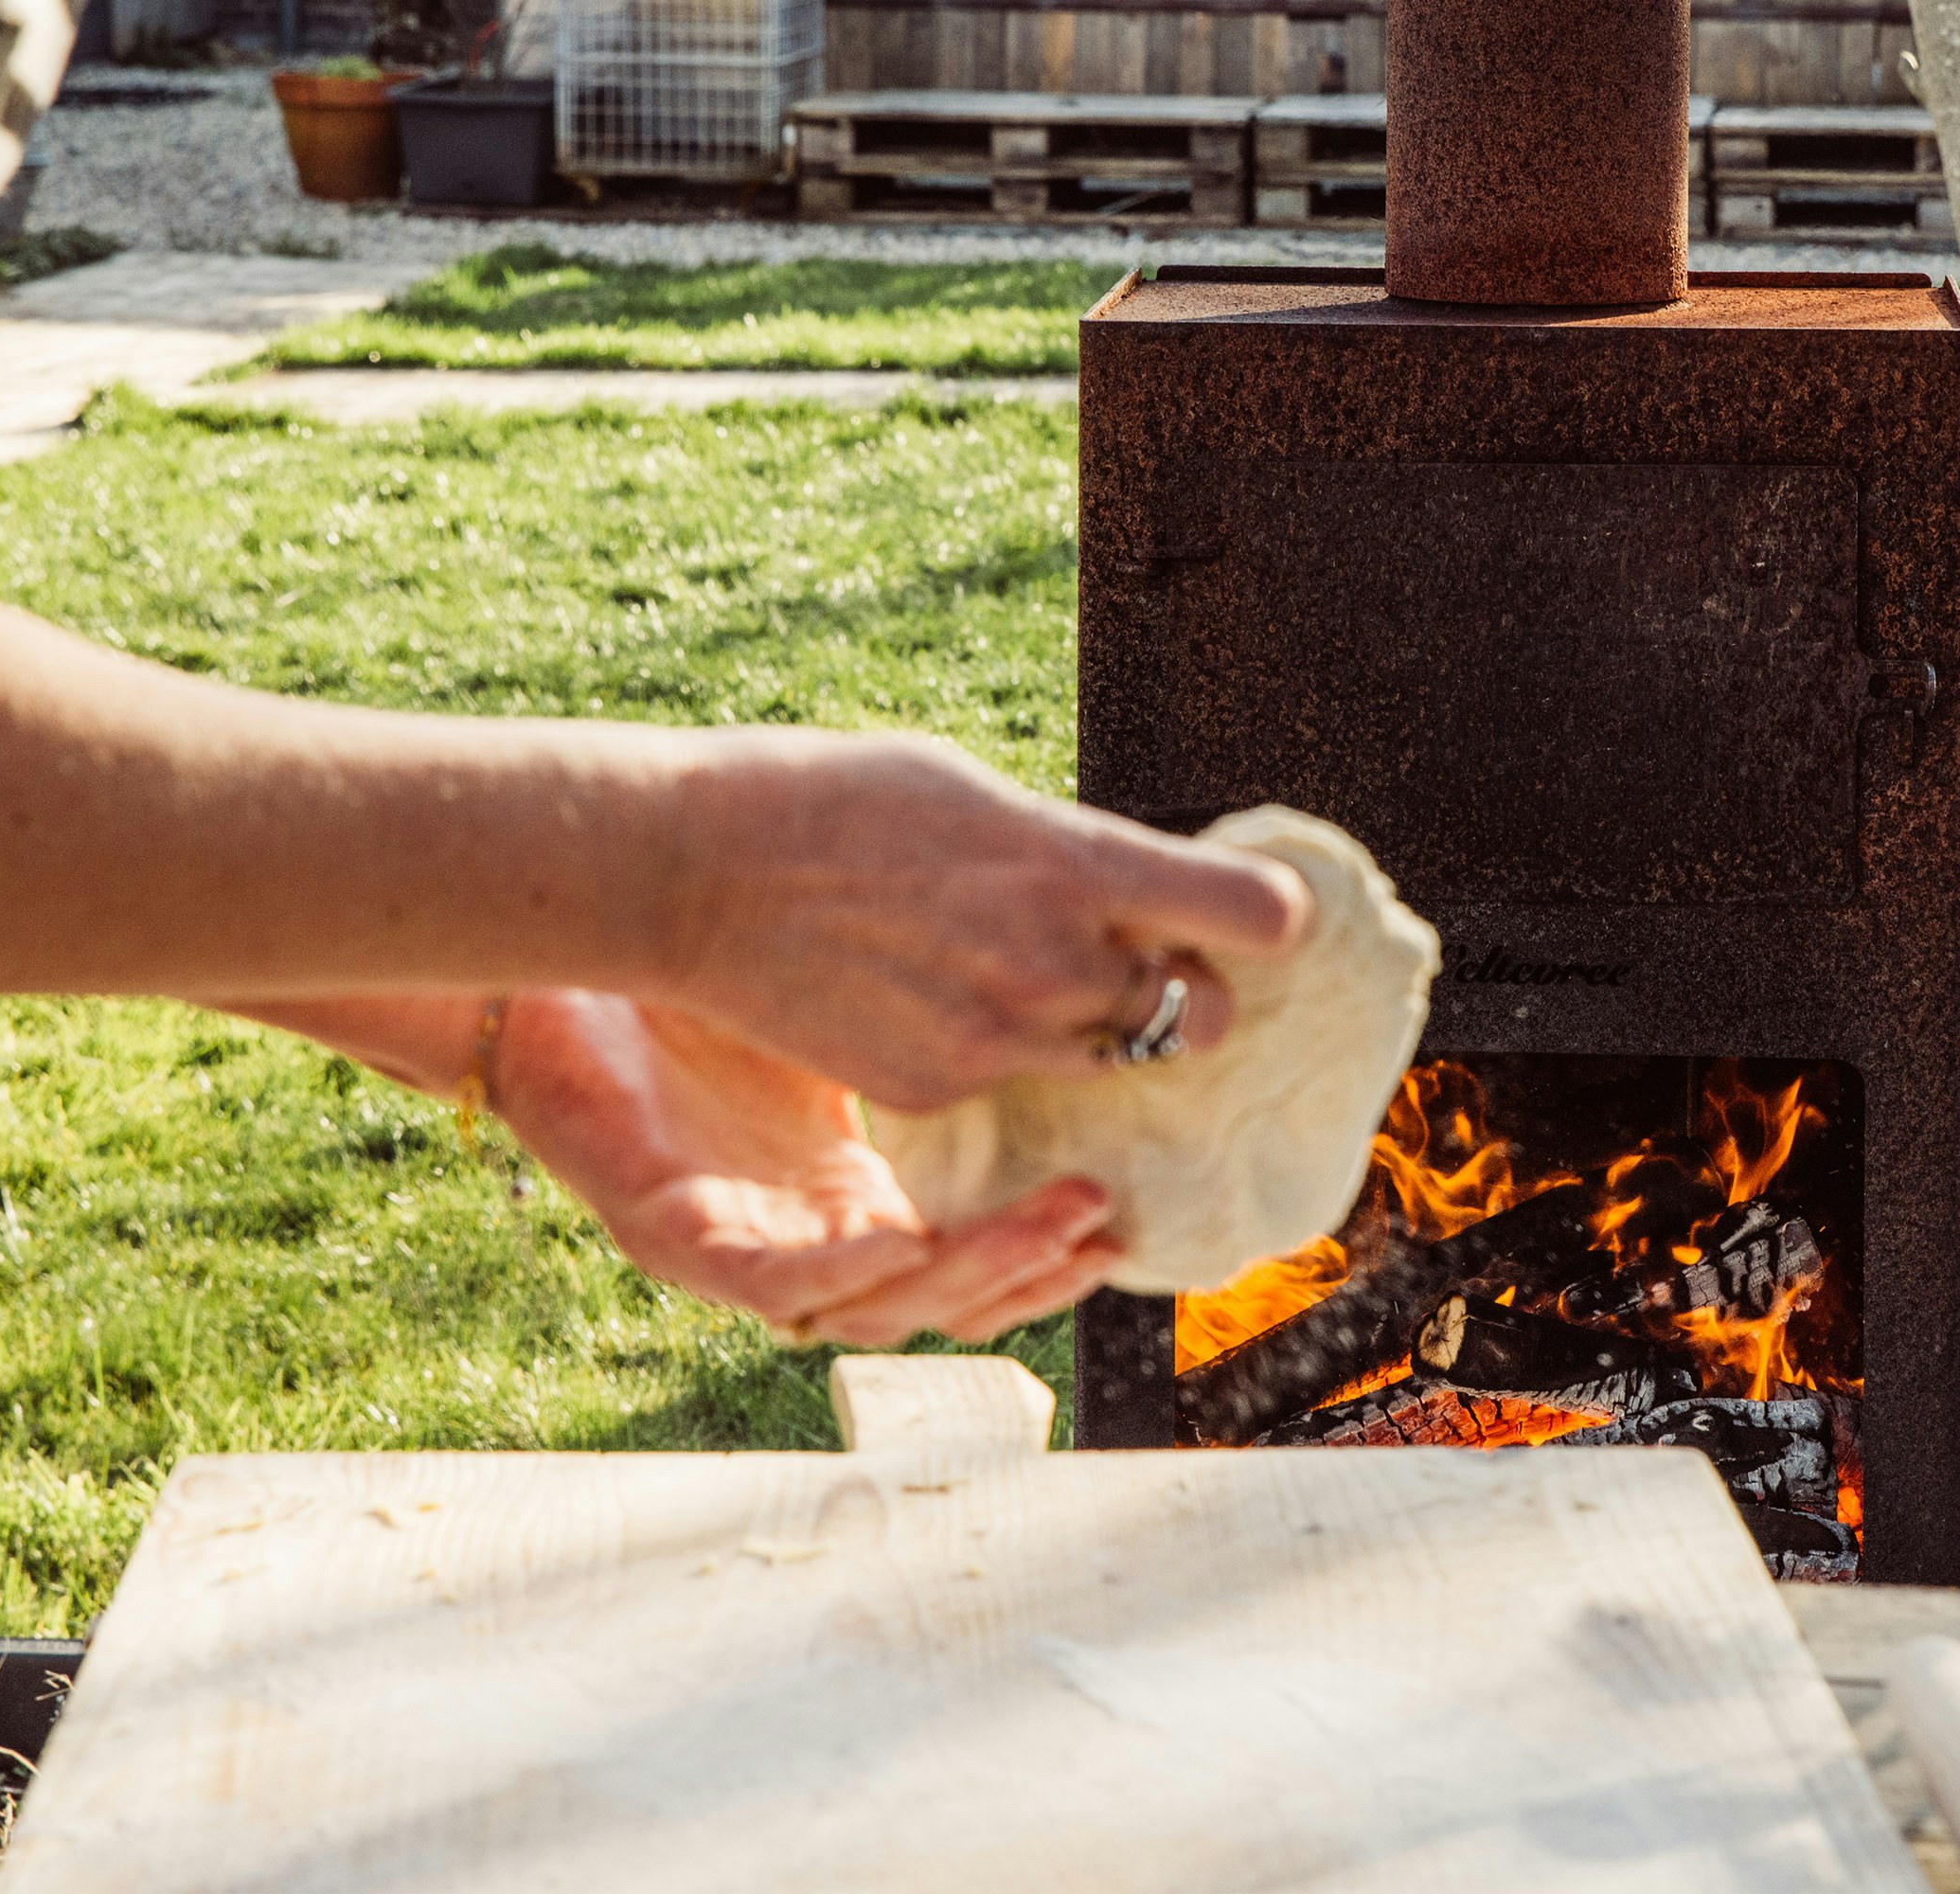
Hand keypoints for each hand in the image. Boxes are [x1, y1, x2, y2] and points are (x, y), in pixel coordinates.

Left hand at [492, 989, 1124, 1344]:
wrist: (563, 951)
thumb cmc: (700, 971)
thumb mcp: (847, 1002)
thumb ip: (940, 1015)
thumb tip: (1064, 963)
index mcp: (851, 1191)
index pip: (967, 1249)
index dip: (1043, 1244)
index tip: (1120, 1205)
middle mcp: (807, 1235)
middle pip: (940, 1296)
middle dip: (1032, 1271)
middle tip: (1106, 1219)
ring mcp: (744, 1247)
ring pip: (874, 1308)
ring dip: (967, 1277)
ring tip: (1051, 1225)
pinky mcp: (677, 1237)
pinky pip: (775, 1285)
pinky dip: (844, 1276)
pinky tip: (902, 1242)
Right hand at [666, 733, 1312, 1111]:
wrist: (690, 870)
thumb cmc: (834, 799)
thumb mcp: (980, 792)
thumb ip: (1073, 853)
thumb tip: (1136, 887)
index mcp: (1079, 866)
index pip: (1259, 916)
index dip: (1268, 919)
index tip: (1253, 915)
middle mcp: (1059, 962)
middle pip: (1209, 1014)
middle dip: (1193, 991)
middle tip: (1150, 960)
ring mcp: (1001, 1040)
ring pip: (1119, 1059)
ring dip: (1106, 1029)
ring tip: (1037, 980)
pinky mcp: (941, 1091)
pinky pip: (1019, 1086)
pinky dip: (1008, 1058)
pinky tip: (944, 1005)